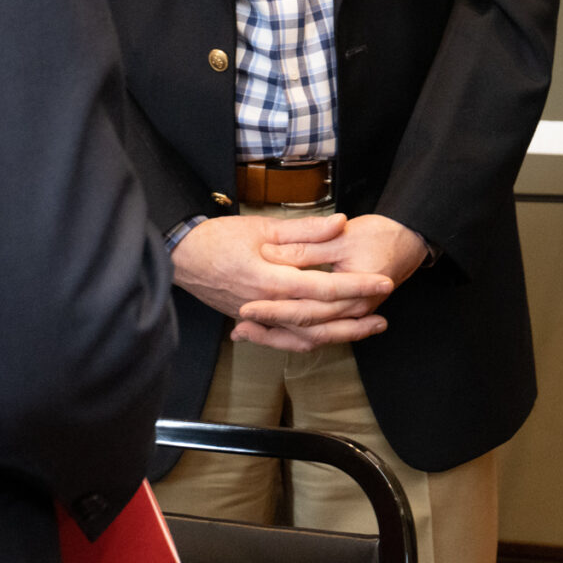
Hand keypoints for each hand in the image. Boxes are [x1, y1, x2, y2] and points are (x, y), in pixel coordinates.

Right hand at [170, 213, 395, 351]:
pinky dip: (308, 340)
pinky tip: (327, 337)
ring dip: (338, 335)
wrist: (179, 257)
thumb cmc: (217, 238)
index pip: (324, 289)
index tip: (383, 283)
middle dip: (355, 319)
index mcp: (271, 281)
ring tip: (365, 329)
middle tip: (384, 315)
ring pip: (304, 337)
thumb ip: (305, 229)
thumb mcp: (263, 227)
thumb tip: (340, 223)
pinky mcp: (250, 321)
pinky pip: (285, 339)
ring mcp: (258, 318)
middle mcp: (267, 306)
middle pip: (319, 321)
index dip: (357, 286)